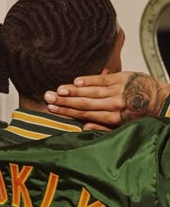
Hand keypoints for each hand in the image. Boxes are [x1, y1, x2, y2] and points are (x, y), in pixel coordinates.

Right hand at [44, 72, 169, 128]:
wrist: (162, 100)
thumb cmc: (142, 114)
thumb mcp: (124, 126)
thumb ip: (103, 128)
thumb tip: (83, 127)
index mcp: (113, 118)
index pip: (84, 114)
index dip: (67, 112)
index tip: (53, 109)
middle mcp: (114, 105)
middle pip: (84, 103)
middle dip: (64, 101)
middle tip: (48, 99)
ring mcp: (117, 90)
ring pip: (91, 91)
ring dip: (73, 91)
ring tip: (57, 91)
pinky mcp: (121, 78)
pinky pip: (102, 79)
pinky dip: (89, 79)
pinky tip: (76, 80)